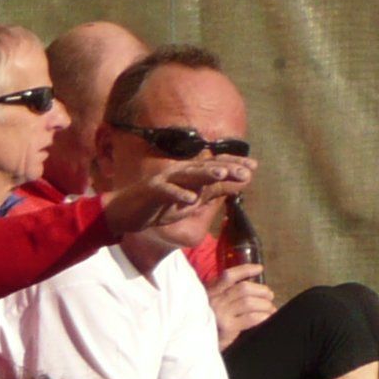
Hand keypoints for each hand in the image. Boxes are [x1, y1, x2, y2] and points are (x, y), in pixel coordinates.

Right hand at [100, 156, 248, 240]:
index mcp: (190, 174)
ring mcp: (165, 180)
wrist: (125, 213)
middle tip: (246, 171)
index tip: (253, 167)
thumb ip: (214, 191)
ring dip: (206, 174)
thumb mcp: (191, 201)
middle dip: (227, 168)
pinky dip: (178, 195)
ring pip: (189, 175)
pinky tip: (191, 199)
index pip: (215, 165)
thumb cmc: (159, 206)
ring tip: (223, 175)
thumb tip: (240, 182)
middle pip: (206, 167)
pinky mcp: (151, 191)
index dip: (234, 164)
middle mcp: (179, 172)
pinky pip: (167, 192)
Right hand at [207, 262, 276, 349]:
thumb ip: (223, 293)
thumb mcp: (208, 303)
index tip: (260, 269)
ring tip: (270, 308)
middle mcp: (214, 300)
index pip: (229, 276)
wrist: (194, 346)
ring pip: (249, 302)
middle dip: (261, 291)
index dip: (246, 270)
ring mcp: (220, 313)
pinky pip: (251, 318)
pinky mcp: (227, 327)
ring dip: (264, 304)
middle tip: (269, 296)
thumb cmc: (206, 323)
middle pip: (244, 288)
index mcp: (210, 291)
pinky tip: (266, 317)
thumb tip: (252, 287)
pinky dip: (262, 316)